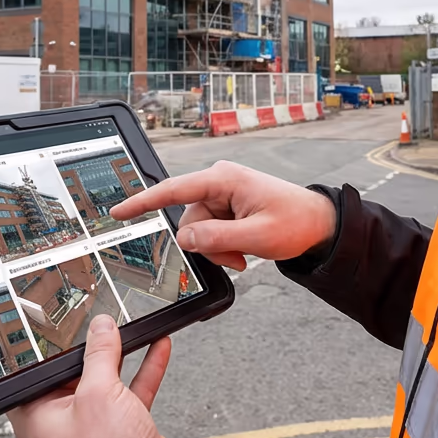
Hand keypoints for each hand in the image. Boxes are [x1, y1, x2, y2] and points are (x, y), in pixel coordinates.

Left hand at [9, 313, 170, 437]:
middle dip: (95, 348)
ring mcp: (91, 429)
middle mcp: (61, 424)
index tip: (67, 326)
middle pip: (74, 374)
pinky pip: (127, 394)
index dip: (51, 348)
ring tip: (133, 330)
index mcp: (38, 417)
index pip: (36, 372)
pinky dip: (142, 372)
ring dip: (123, 357)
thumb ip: (99, 353)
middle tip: (106, 324)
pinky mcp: (118, 432)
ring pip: (105, 382)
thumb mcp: (99, 392)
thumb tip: (100, 327)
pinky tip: (157, 349)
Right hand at [110, 160, 336, 270]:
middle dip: (208, 245)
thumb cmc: (295, 222)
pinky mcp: (228, 206)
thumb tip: (185, 238)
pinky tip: (244, 250)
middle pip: (189, 220)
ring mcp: (223, 194)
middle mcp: (219, 182)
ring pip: (199, 230)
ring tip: (244, 255)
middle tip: (237, 258)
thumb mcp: (256, 236)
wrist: (319, 224)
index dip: (143, 202)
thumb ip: (216, 238)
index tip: (117, 210)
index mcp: (223, 179)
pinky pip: (211, 231)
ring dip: (218, 248)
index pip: (173, 190)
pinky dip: (224, 245)